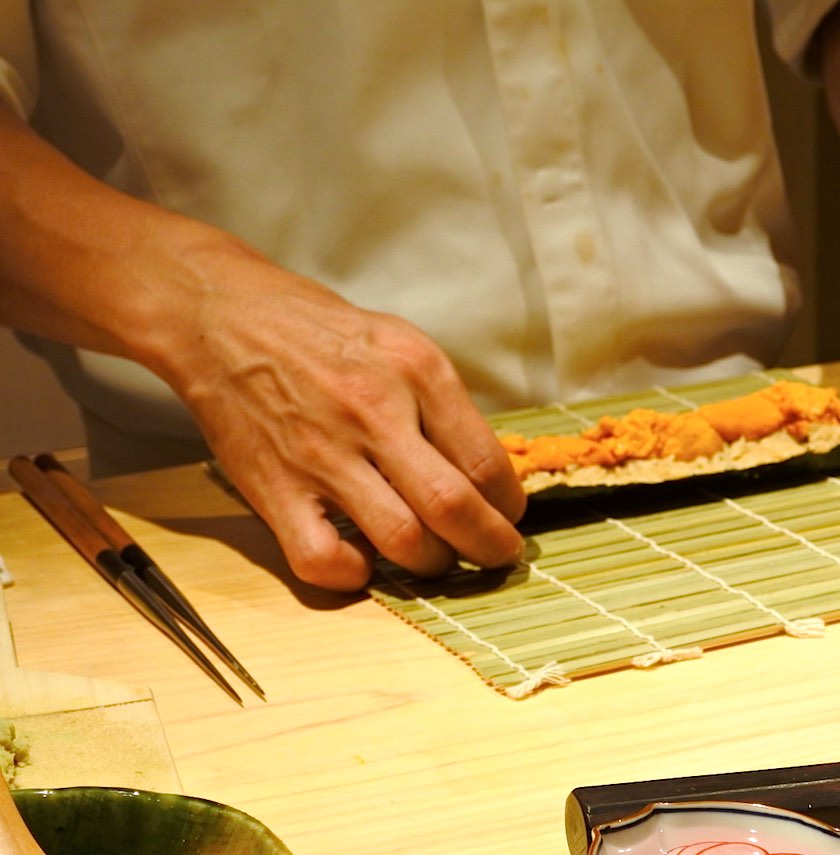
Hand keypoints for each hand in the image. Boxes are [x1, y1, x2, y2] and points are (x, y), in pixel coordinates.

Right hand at [157, 240, 526, 590]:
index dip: (509, 504)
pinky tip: (364, 564)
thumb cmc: (321, 333)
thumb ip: (442, 404)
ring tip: (438, 560)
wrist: (223, 318)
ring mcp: (322, 455)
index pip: (486, 461)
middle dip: (491, 546)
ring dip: (434, 565)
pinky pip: (322, 560)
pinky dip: (354, 577)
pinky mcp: (273, 489)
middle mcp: (374, 413)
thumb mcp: (401, 343)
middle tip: (497, 556)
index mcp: (417, 372)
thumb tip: (483, 473)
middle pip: (453, 506)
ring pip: (402, 540)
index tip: (508, 515)